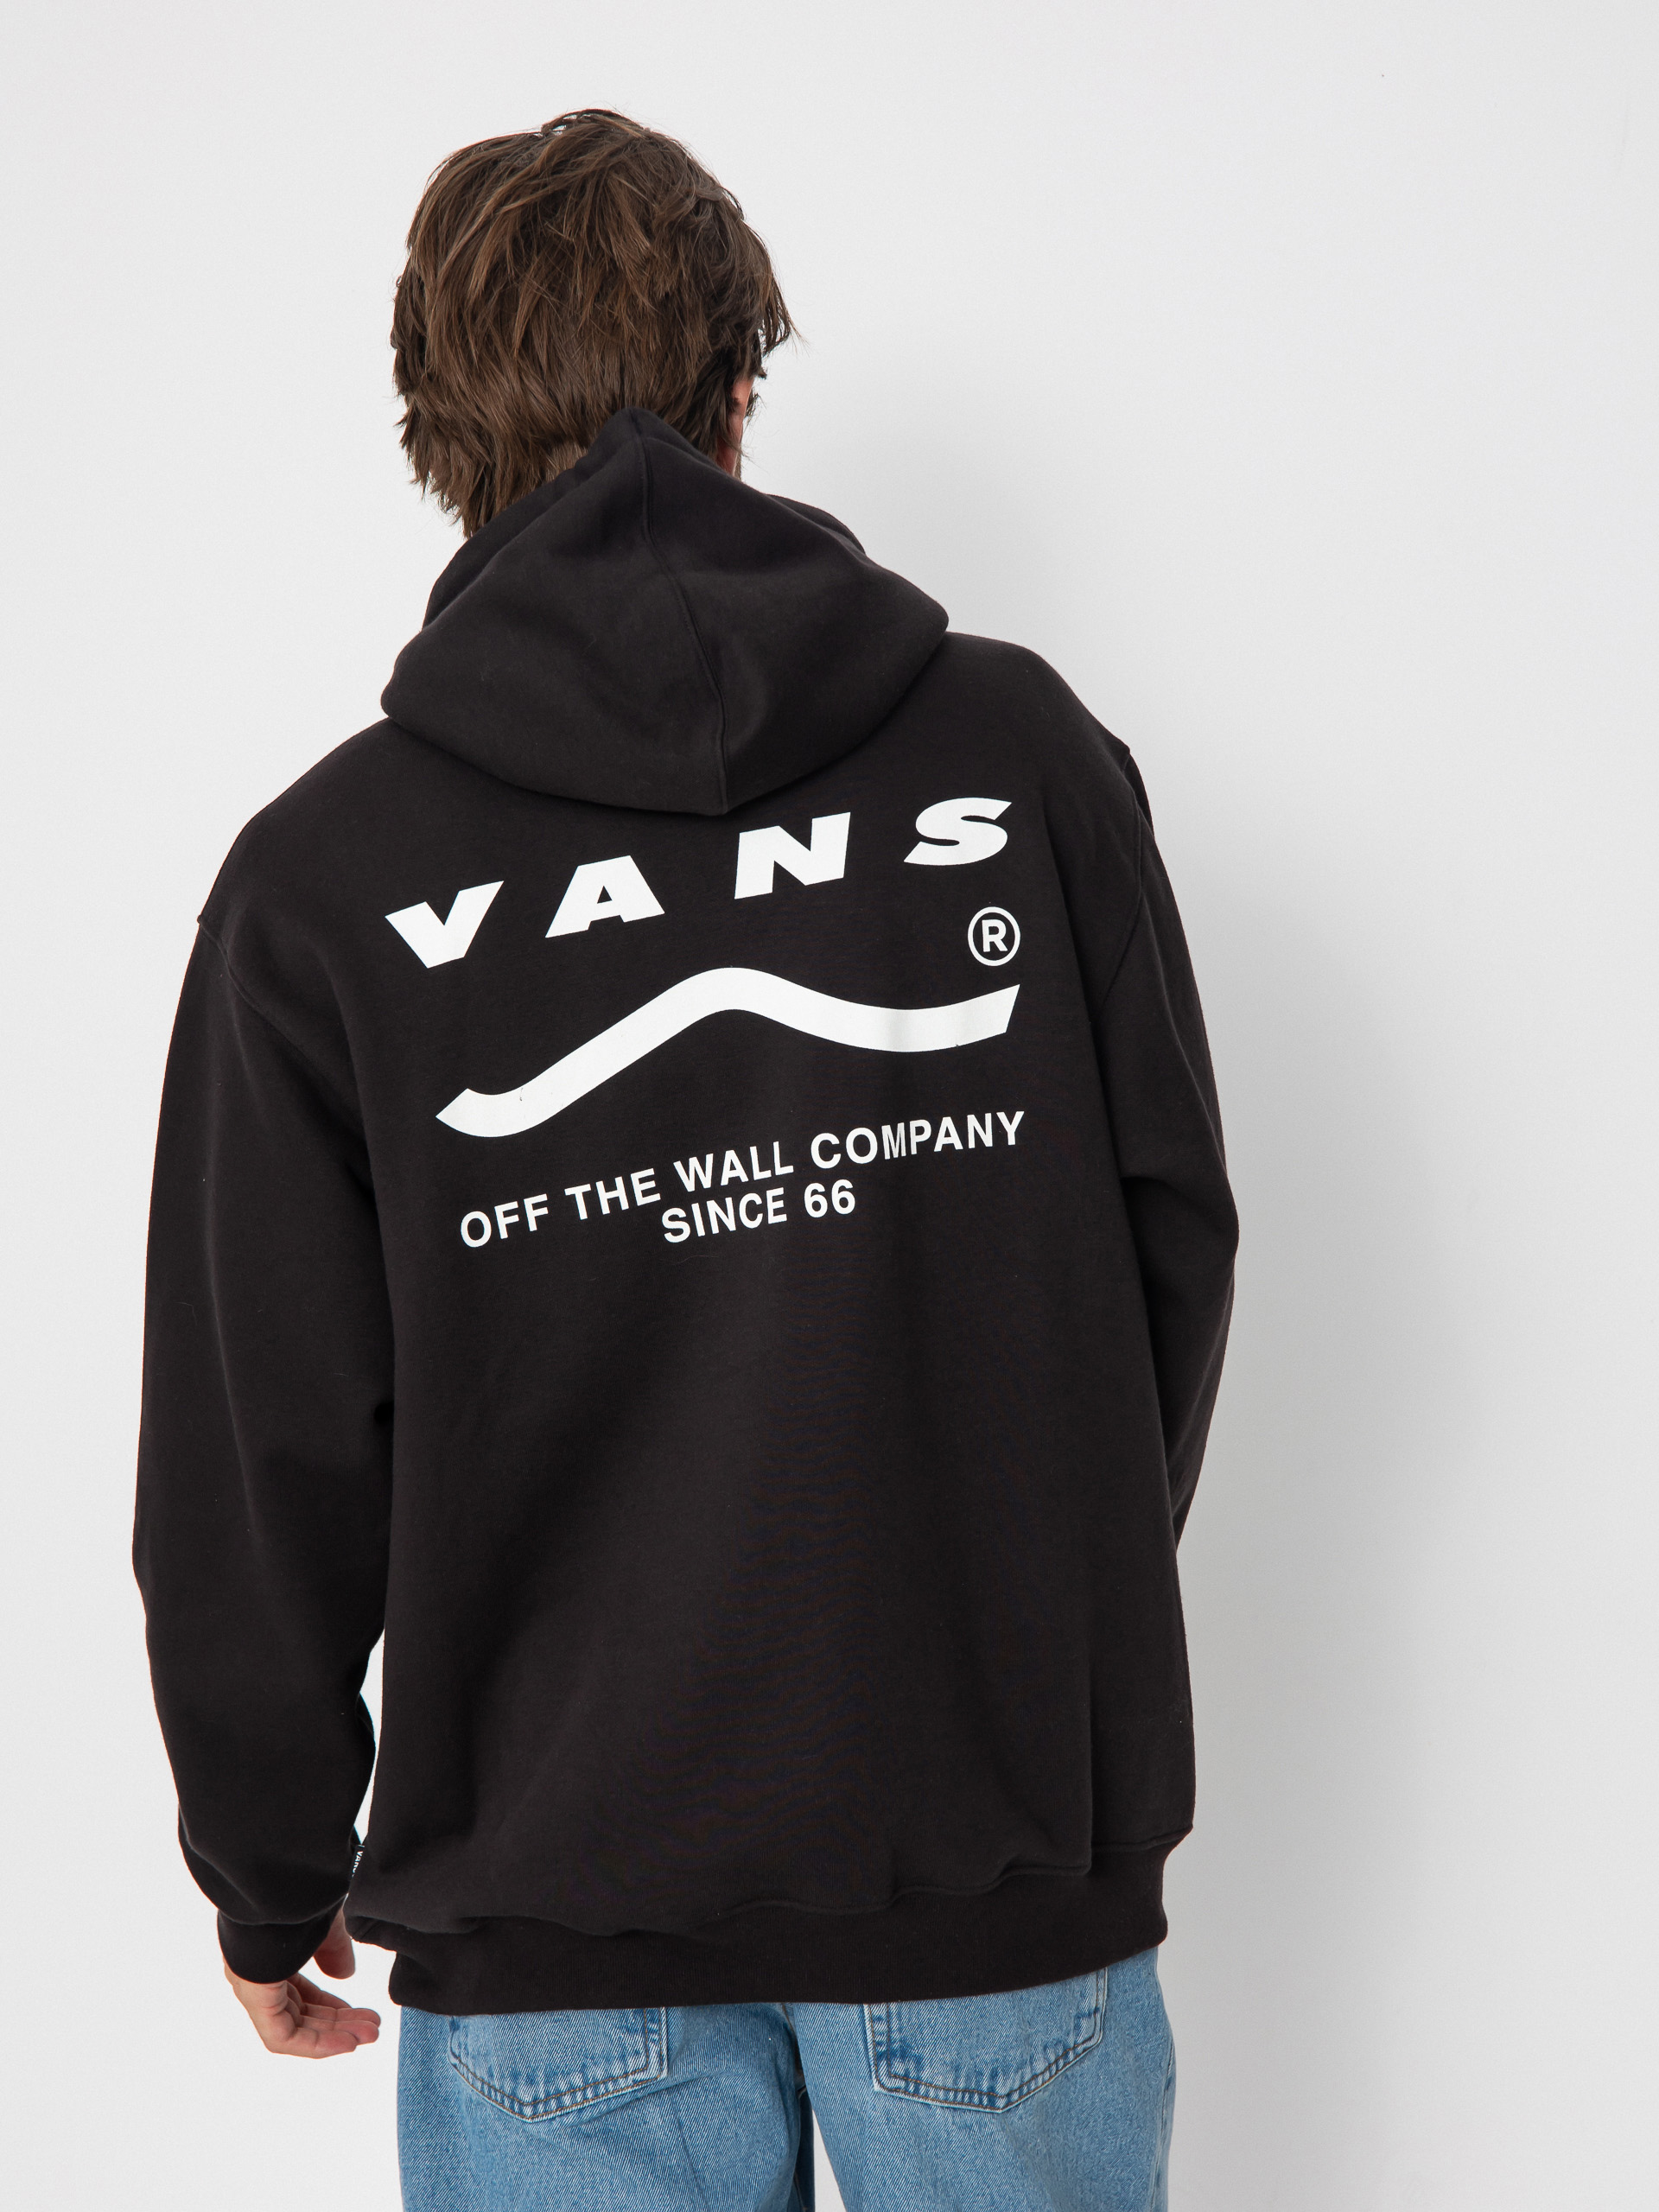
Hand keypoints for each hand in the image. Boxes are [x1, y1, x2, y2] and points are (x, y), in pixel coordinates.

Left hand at [224, 1908, 381, 2057]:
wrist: (273, 1883)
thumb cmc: (296, 1894)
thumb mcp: (325, 1925)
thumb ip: (334, 1951)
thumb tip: (345, 1975)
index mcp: (270, 1954)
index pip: (300, 1993)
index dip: (332, 2006)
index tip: (360, 2013)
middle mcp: (258, 1976)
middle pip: (301, 2012)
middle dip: (340, 2023)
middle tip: (372, 2029)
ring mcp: (254, 1990)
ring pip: (295, 2027)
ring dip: (334, 2036)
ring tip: (369, 2036)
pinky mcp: (255, 2001)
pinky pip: (284, 2036)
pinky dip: (317, 2044)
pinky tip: (346, 2043)